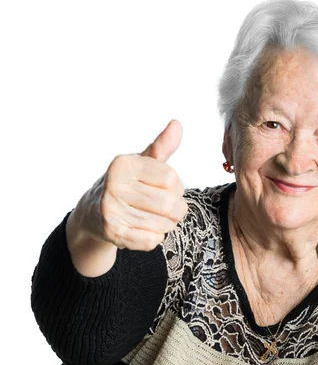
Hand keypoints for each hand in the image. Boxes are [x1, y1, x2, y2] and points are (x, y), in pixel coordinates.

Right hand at [79, 119, 188, 251]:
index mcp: (124, 164)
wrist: (92, 213)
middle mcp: (114, 184)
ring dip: (166, 225)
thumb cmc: (125, 185)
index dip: (177, 188)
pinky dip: (155, 238)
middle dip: (176, 210)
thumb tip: (177, 124)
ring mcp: (110, 209)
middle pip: (169, 203)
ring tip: (156, 220)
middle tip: (168, 210)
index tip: (167, 190)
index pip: (171, 178)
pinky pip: (151, 241)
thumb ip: (161, 147)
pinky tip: (145, 231)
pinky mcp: (111, 232)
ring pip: (162, 224)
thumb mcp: (141, 164)